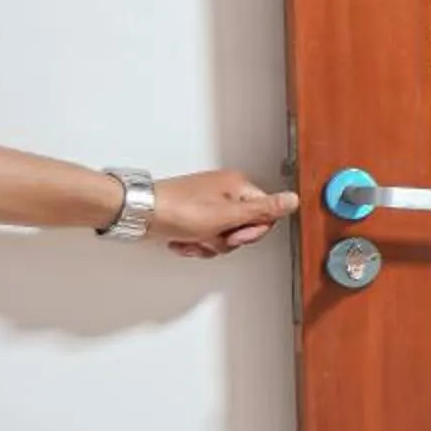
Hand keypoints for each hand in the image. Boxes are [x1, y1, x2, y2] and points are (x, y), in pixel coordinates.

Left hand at [149, 171, 298, 257]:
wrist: (138, 213)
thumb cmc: (176, 210)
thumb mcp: (227, 216)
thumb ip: (263, 210)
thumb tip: (293, 200)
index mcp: (238, 185)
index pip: (265, 215)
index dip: (250, 232)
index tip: (232, 234)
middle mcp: (225, 191)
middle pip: (244, 227)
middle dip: (226, 240)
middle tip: (210, 236)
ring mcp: (208, 203)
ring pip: (224, 235)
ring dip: (208, 244)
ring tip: (193, 239)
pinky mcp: (193, 214)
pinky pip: (206, 235)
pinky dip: (196, 242)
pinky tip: (184, 241)